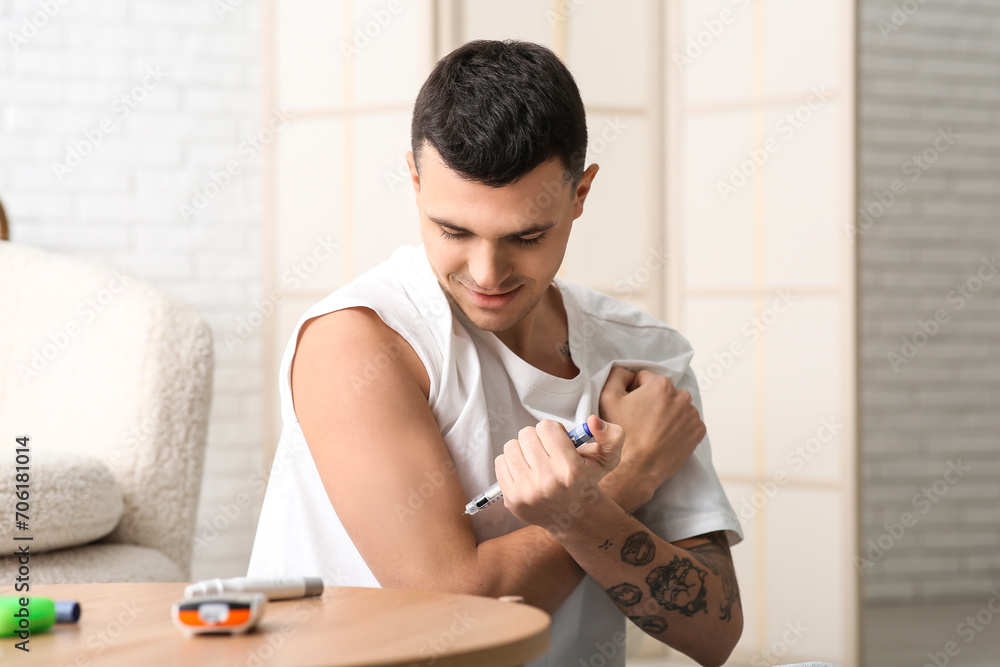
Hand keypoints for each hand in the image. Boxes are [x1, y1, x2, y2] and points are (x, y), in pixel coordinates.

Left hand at [494, 415, 624, 530]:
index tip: (558, 442)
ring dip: (523, 449)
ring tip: (535, 461)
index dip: (553, 430)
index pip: (546, 427)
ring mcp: (528, 492)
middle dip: (537, 439)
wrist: (573, 516)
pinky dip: (511, 463)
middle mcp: (548, 482)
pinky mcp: (512, 499)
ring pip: (511, 446)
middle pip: (527, 434)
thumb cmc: (586, 481)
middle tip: (547, 452)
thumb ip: (610, 435)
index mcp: (571, 469)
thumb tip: (592, 420)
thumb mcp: (607, 457)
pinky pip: (500, 463)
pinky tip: (526, 471)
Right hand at [598, 366, 705, 494]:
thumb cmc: (622, 434)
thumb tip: (628, 372)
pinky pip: (686, 421)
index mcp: (661, 384)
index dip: (633, 391)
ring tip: (652, 431)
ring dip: (666, 413)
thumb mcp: (607, 397)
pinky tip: (664, 437)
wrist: (637, 470)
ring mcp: (692, 415)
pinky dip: (677, 426)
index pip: (644, 378)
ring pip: (675, 406)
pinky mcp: (698, 431)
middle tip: (639, 421)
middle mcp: (682, 396)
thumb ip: (617, 375)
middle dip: (652, 401)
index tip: (629, 408)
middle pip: (662, 392)